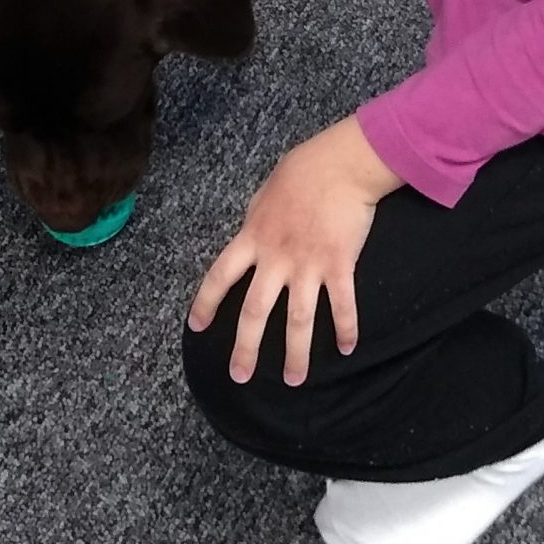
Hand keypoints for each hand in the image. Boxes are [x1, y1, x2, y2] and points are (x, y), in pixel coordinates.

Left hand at [188, 116, 402, 384]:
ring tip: (294, 379)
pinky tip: (347, 349)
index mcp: (253, 237)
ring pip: (298, 320)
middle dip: (246, 348)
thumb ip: (256, 221)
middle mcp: (276, 258)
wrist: (341, 164)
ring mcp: (308, 265)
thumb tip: (251, 236)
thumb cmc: (303, 170)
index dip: (205, 303)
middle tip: (239, 376)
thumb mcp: (264, 194)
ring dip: (296, 354)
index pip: (220, 275)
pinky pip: (342, 304)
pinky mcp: (339, 265)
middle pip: (255, 311)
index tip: (195, 327)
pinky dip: (346, 329)